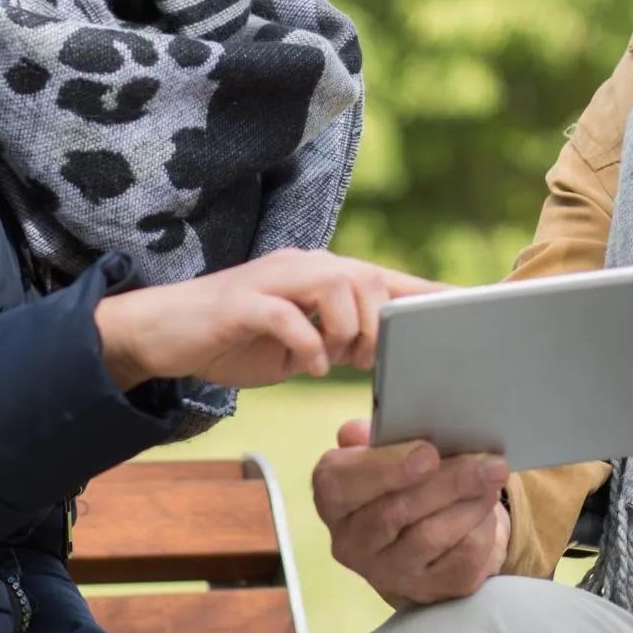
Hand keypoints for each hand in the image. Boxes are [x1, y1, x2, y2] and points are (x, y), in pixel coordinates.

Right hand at [93, 249, 437, 390]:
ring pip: (336, 284)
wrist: (161, 333)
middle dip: (380, 322)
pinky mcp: (240, 303)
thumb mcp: (298, 344)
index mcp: (319, 275)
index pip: (384, 278)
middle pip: (366, 277)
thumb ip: (337, 342)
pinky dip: (308, 342)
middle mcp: (301, 267)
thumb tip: (380, 355)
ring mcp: (270, 280)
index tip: (470, 307)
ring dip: (348, 329)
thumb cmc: (235, 340)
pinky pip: (288, 314)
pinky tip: (310, 364)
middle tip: (367, 359)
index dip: (426, 292)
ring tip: (338, 359)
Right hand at [313, 418, 508, 606]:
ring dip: (469, 503)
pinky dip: (480, 529)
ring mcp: (387, 573)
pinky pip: (459, 560)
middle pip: (394, 513)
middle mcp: (352, 542)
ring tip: (493, 477)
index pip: (342, 485)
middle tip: (488, 462)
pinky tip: (488, 509)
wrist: (427, 529)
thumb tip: (362, 433)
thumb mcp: (386, 450)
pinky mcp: (426, 591)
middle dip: (447, 483)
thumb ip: (375, 437)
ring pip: (430, 537)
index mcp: (334, 499)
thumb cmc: (404, 478)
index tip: (428, 453)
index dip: (385, 468)